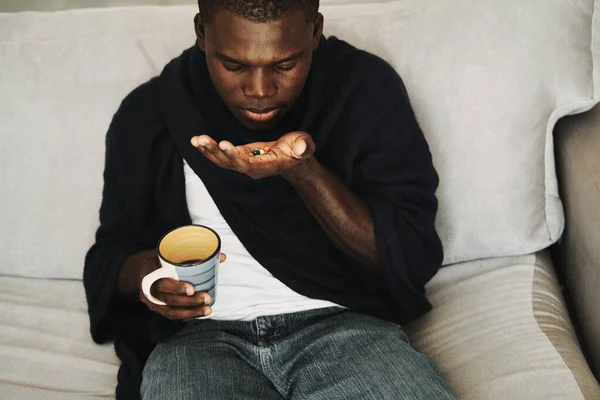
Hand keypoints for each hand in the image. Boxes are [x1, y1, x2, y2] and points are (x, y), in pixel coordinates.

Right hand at [135, 250, 226, 319]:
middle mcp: (148, 288)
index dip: (176, 287)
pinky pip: (172, 314)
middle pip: (167, 298)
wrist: (142, 269)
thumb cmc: (161, 258)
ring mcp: (151, 300)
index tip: (192, 289)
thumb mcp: (171, 251)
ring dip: (190, 311)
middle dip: (188, 301)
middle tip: (207, 298)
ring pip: (170, 310)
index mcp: (149, 270)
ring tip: (208, 309)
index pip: (161, 281)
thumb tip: (222, 256)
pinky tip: (201, 312)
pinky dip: (187, 314)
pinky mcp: (157, 308)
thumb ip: (193, 253)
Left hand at [191, 131, 315, 178]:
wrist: (294, 160)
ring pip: (223, 161)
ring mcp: (244, 164)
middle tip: (203, 140)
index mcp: (267, 166)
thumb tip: (300, 147)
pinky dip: (210, 149)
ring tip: (196, 140)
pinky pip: (222, 156)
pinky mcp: (240, 158)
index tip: (224, 144)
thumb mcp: (305, 146)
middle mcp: (252, 169)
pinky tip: (198, 142)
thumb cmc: (299, 151)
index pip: (248, 164)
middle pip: (230, 164)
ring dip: (209, 151)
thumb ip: (303, 147)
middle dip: (216, 152)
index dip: (235, 156)